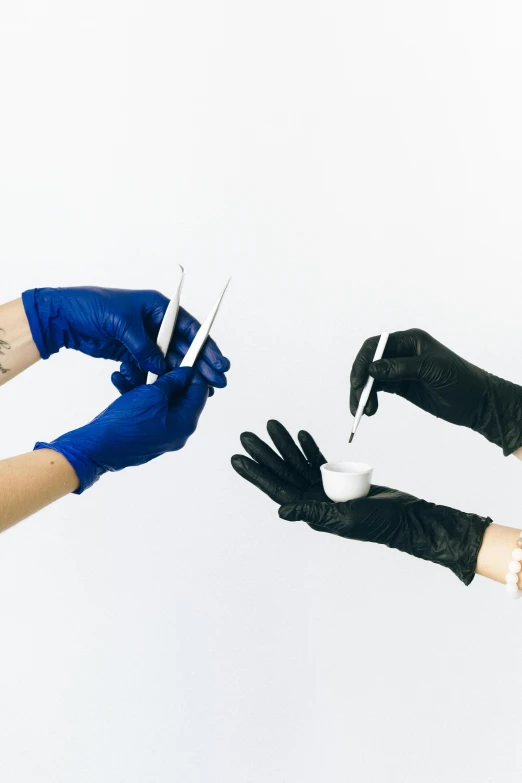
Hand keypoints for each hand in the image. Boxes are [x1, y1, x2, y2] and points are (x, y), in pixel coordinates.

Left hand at [21, 287, 229, 390]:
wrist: (64, 317)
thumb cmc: (92, 307)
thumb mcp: (122, 324)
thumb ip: (144, 347)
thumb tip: (161, 368)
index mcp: (159, 308)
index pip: (191, 328)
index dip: (207, 347)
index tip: (219, 363)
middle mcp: (155, 324)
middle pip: (184, 348)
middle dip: (200, 366)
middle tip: (216, 384)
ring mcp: (144, 340)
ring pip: (168, 362)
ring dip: (179, 376)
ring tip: (193, 392)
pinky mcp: (132, 354)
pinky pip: (149, 369)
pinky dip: (153, 379)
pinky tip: (158, 388)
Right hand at [35, 367, 207, 491]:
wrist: (96, 449)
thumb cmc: (125, 426)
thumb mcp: (152, 395)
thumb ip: (172, 382)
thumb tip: (186, 373)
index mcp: (185, 423)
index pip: (200, 393)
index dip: (193, 372)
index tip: (185, 357)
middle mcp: (175, 431)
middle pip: (178, 395)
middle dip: (163, 374)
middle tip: (153, 360)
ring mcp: (159, 433)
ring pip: (158, 400)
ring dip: (144, 381)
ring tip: (128, 369)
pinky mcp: (143, 432)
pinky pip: (145, 409)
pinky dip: (134, 394)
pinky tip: (121, 380)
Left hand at [231, 420, 489, 583]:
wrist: (406, 518)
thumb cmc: (378, 522)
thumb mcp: (345, 518)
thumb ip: (313, 512)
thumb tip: (281, 510)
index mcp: (310, 511)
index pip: (276, 488)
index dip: (256, 473)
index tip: (237, 458)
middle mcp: (313, 500)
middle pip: (282, 472)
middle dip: (264, 453)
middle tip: (246, 435)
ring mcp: (325, 489)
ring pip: (297, 462)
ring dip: (284, 445)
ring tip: (271, 425)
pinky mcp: (339, 480)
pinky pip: (317, 461)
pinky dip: (307, 447)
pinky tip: (299, 434)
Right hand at [350, 328, 521, 454]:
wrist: (477, 402)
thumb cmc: (461, 380)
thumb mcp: (430, 370)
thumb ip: (400, 368)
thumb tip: (372, 369)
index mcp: (410, 341)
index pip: (376, 345)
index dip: (363, 361)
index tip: (358, 381)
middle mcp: (402, 352)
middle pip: (370, 362)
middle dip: (361, 381)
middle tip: (358, 401)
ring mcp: (401, 370)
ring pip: (372, 377)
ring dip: (364, 393)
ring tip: (366, 411)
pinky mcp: (402, 386)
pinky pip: (379, 389)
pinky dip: (371, 398)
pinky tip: (370, 409)